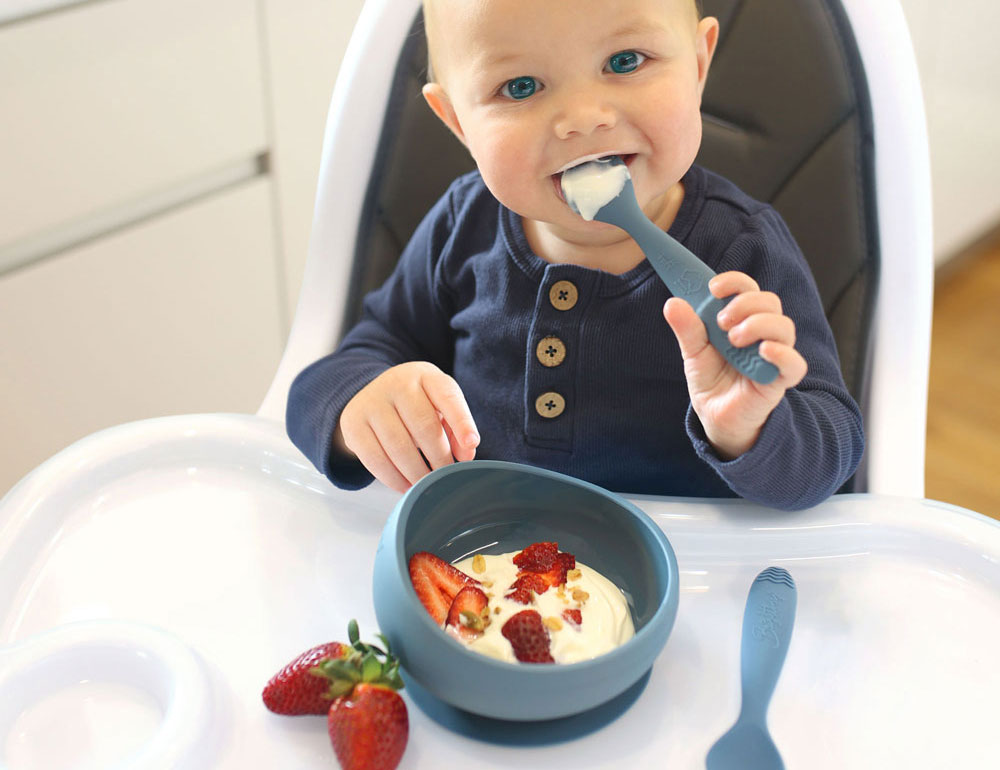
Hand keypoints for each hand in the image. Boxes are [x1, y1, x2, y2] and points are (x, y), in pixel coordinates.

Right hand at [335, 361, 479, 491]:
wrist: (373, 396)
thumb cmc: (416, 405)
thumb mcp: (439, 406)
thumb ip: (457, 427)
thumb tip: (466, 453)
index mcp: (425, 375)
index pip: (447, 395)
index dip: (462, 421)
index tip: (471, 444)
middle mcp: (397, 383)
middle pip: (424, 426)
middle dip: (440, 457)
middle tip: (446, 476)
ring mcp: (371, 402)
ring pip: (399, 446)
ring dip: (418, 472)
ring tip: (428, 484)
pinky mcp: (353, 425)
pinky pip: (375, 459)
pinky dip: (394, 479)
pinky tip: (406, 485)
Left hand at [663, 271, 806, 458]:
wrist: (716, 417)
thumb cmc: (711, 381)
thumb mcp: (693, 353)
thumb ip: (687, 329)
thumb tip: (673, 303)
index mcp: (742, 320)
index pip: (748, 289)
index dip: (734, 282)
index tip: (713, 288)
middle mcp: (762, 333)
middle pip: (769, 302)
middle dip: (745, 304)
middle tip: (721, 322)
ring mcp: (774, 355)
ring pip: (784, 326)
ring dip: (758, 325)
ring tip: (734, 340)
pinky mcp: (779, 380)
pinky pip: (795, 363)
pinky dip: (781, 354)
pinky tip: (763, 351)